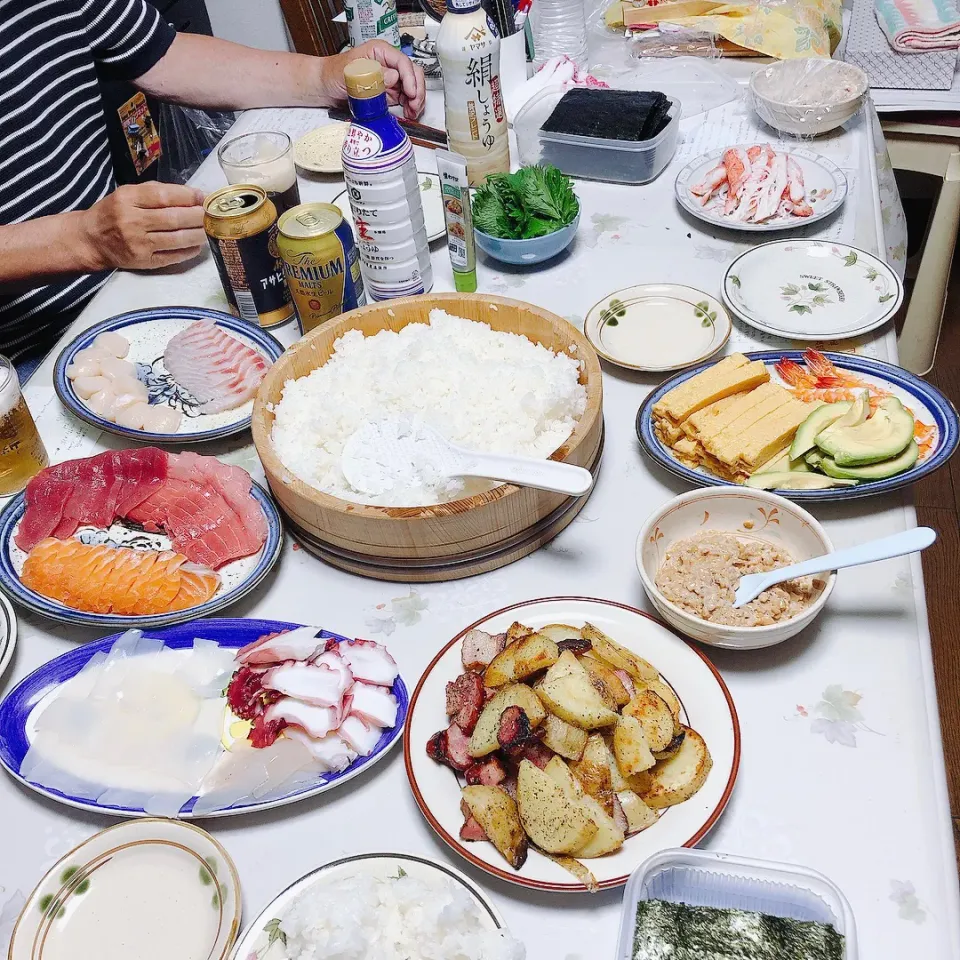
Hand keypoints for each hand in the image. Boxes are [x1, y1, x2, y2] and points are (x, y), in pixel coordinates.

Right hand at [77, 182, 206, 271]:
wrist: (91, 240)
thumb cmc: (113, 213)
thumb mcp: (128, 194)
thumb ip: (156, 192)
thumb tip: (192, 195)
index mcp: (127, 199)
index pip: (164, 196)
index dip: (187, 196)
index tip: (202, 197)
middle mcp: (132, 221)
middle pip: (174, 218)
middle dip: (197, 216)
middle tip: (211, 214)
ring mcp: (138, 243)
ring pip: (177, 238)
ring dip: (198, 234)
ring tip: (209, 229)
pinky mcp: (143, 261)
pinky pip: (172, 256)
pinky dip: (189, 251)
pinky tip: (197, 245)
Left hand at [321, 41, 425, 119]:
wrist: (327, 86)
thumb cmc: (334, 73)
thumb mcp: (352, 71)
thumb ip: (373, 73)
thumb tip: (394, 76)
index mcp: (380, 52)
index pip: (403, 62)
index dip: (410, 78)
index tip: (410, 93)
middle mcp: (388, 63)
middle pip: (413, 73)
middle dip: (417, 89)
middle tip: (414, 105)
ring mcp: (390, 78)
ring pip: (413, 86)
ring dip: (416, 100)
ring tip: (412, 112)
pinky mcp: (390, 92)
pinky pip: (406, 97)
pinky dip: (410, 106)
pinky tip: (409, 113)